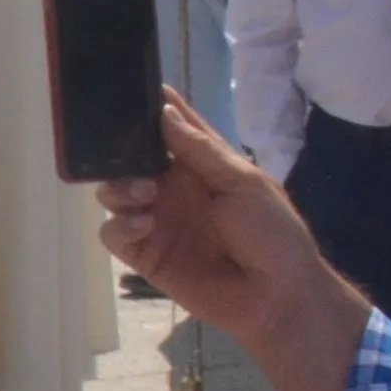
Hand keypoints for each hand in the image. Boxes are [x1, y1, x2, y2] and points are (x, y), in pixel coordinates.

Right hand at [92, 94, 340, 377]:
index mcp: (200, 167)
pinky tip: (144, 225)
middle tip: (130, 158)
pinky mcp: (144, 254)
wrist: (278, 297)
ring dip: (119, 187)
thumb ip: (201, 149)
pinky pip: (112, 233)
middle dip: (121, 153)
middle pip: (130, 160)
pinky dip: (119, 224)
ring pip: (113, 192)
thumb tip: (163, 110)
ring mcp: (156, 221)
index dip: (149, 110)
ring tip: (145, 195)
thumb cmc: (272, 234)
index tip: (126, 93)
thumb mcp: (244, 183)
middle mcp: (172, 189)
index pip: (169, 130)